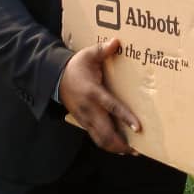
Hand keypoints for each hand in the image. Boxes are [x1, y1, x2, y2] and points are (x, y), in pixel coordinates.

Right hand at [58, 37, 139, 154]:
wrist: (55, 79)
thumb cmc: (75, 66)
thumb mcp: (87, 55)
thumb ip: (102, 50)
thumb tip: (117, 42)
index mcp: (93, 93)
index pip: (111, 107)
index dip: (125, 118)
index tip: (138, 128)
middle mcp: (89, 109)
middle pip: (105, 133)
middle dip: (120, 143)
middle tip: (137, 149)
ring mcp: (85, 118)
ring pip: (100, 139)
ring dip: (115, 148)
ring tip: (130, 151)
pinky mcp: (83, 122)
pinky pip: (95, 137)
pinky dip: (107, 144)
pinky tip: (119, 147)